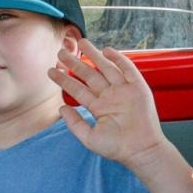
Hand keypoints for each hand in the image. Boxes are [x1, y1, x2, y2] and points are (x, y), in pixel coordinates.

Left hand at [49, 39, 165, 169]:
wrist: (141, 150)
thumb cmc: (118, 148)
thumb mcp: (90, 138)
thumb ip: (74, 123)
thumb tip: (61, 108)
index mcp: (99, 107)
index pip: (78, 90)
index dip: (64, 79)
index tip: (51, 70)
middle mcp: (110, 96)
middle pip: (89, 75)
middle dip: (75, 63)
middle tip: (61, 52)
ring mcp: (123, 91)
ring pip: (106, 68)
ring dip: (94, 55)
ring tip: (81, 42)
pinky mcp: (138, 88)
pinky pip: (128, 69)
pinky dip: (119, 59)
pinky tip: (107, 50)